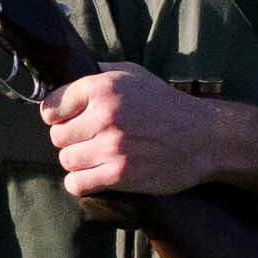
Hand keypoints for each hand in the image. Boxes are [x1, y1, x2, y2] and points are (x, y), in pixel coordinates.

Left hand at [45, 65, 232, 201]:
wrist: (204, 138)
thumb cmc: (167, 105)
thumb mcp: (134, 76)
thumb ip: (99, 74)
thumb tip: (66, 78)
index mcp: (103, 87)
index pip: (52, 106)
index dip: (59, 115)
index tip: (70, 120)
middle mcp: (105, 115)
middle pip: (58, 136)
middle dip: (70, 139)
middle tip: (89, 140)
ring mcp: (112, 147)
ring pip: (67, 160)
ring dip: (79, 161)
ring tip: (97, 157)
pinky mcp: (120, 175)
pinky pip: (78, 184)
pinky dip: (81, 183)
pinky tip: (95, 176)